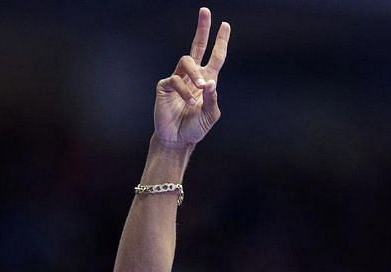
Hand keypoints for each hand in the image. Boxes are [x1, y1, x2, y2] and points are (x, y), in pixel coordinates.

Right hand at [153, 8, 229, 148]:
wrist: (178, 139)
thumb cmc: (195, 127)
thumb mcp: (210, 114)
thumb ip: (213, 98)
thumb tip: (209, 82)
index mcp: (207, 81)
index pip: (215, 57)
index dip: (220, 42)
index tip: (225, 25)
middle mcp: (192, 76)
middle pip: (197, 46)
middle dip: (202, 29)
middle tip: (206, 11)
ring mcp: (178, 78)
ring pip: (186, 61)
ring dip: (196, 74)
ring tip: (201, 88)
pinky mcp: (165, 85)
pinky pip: (175, 79)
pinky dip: (184, 91)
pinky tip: (189, 102)